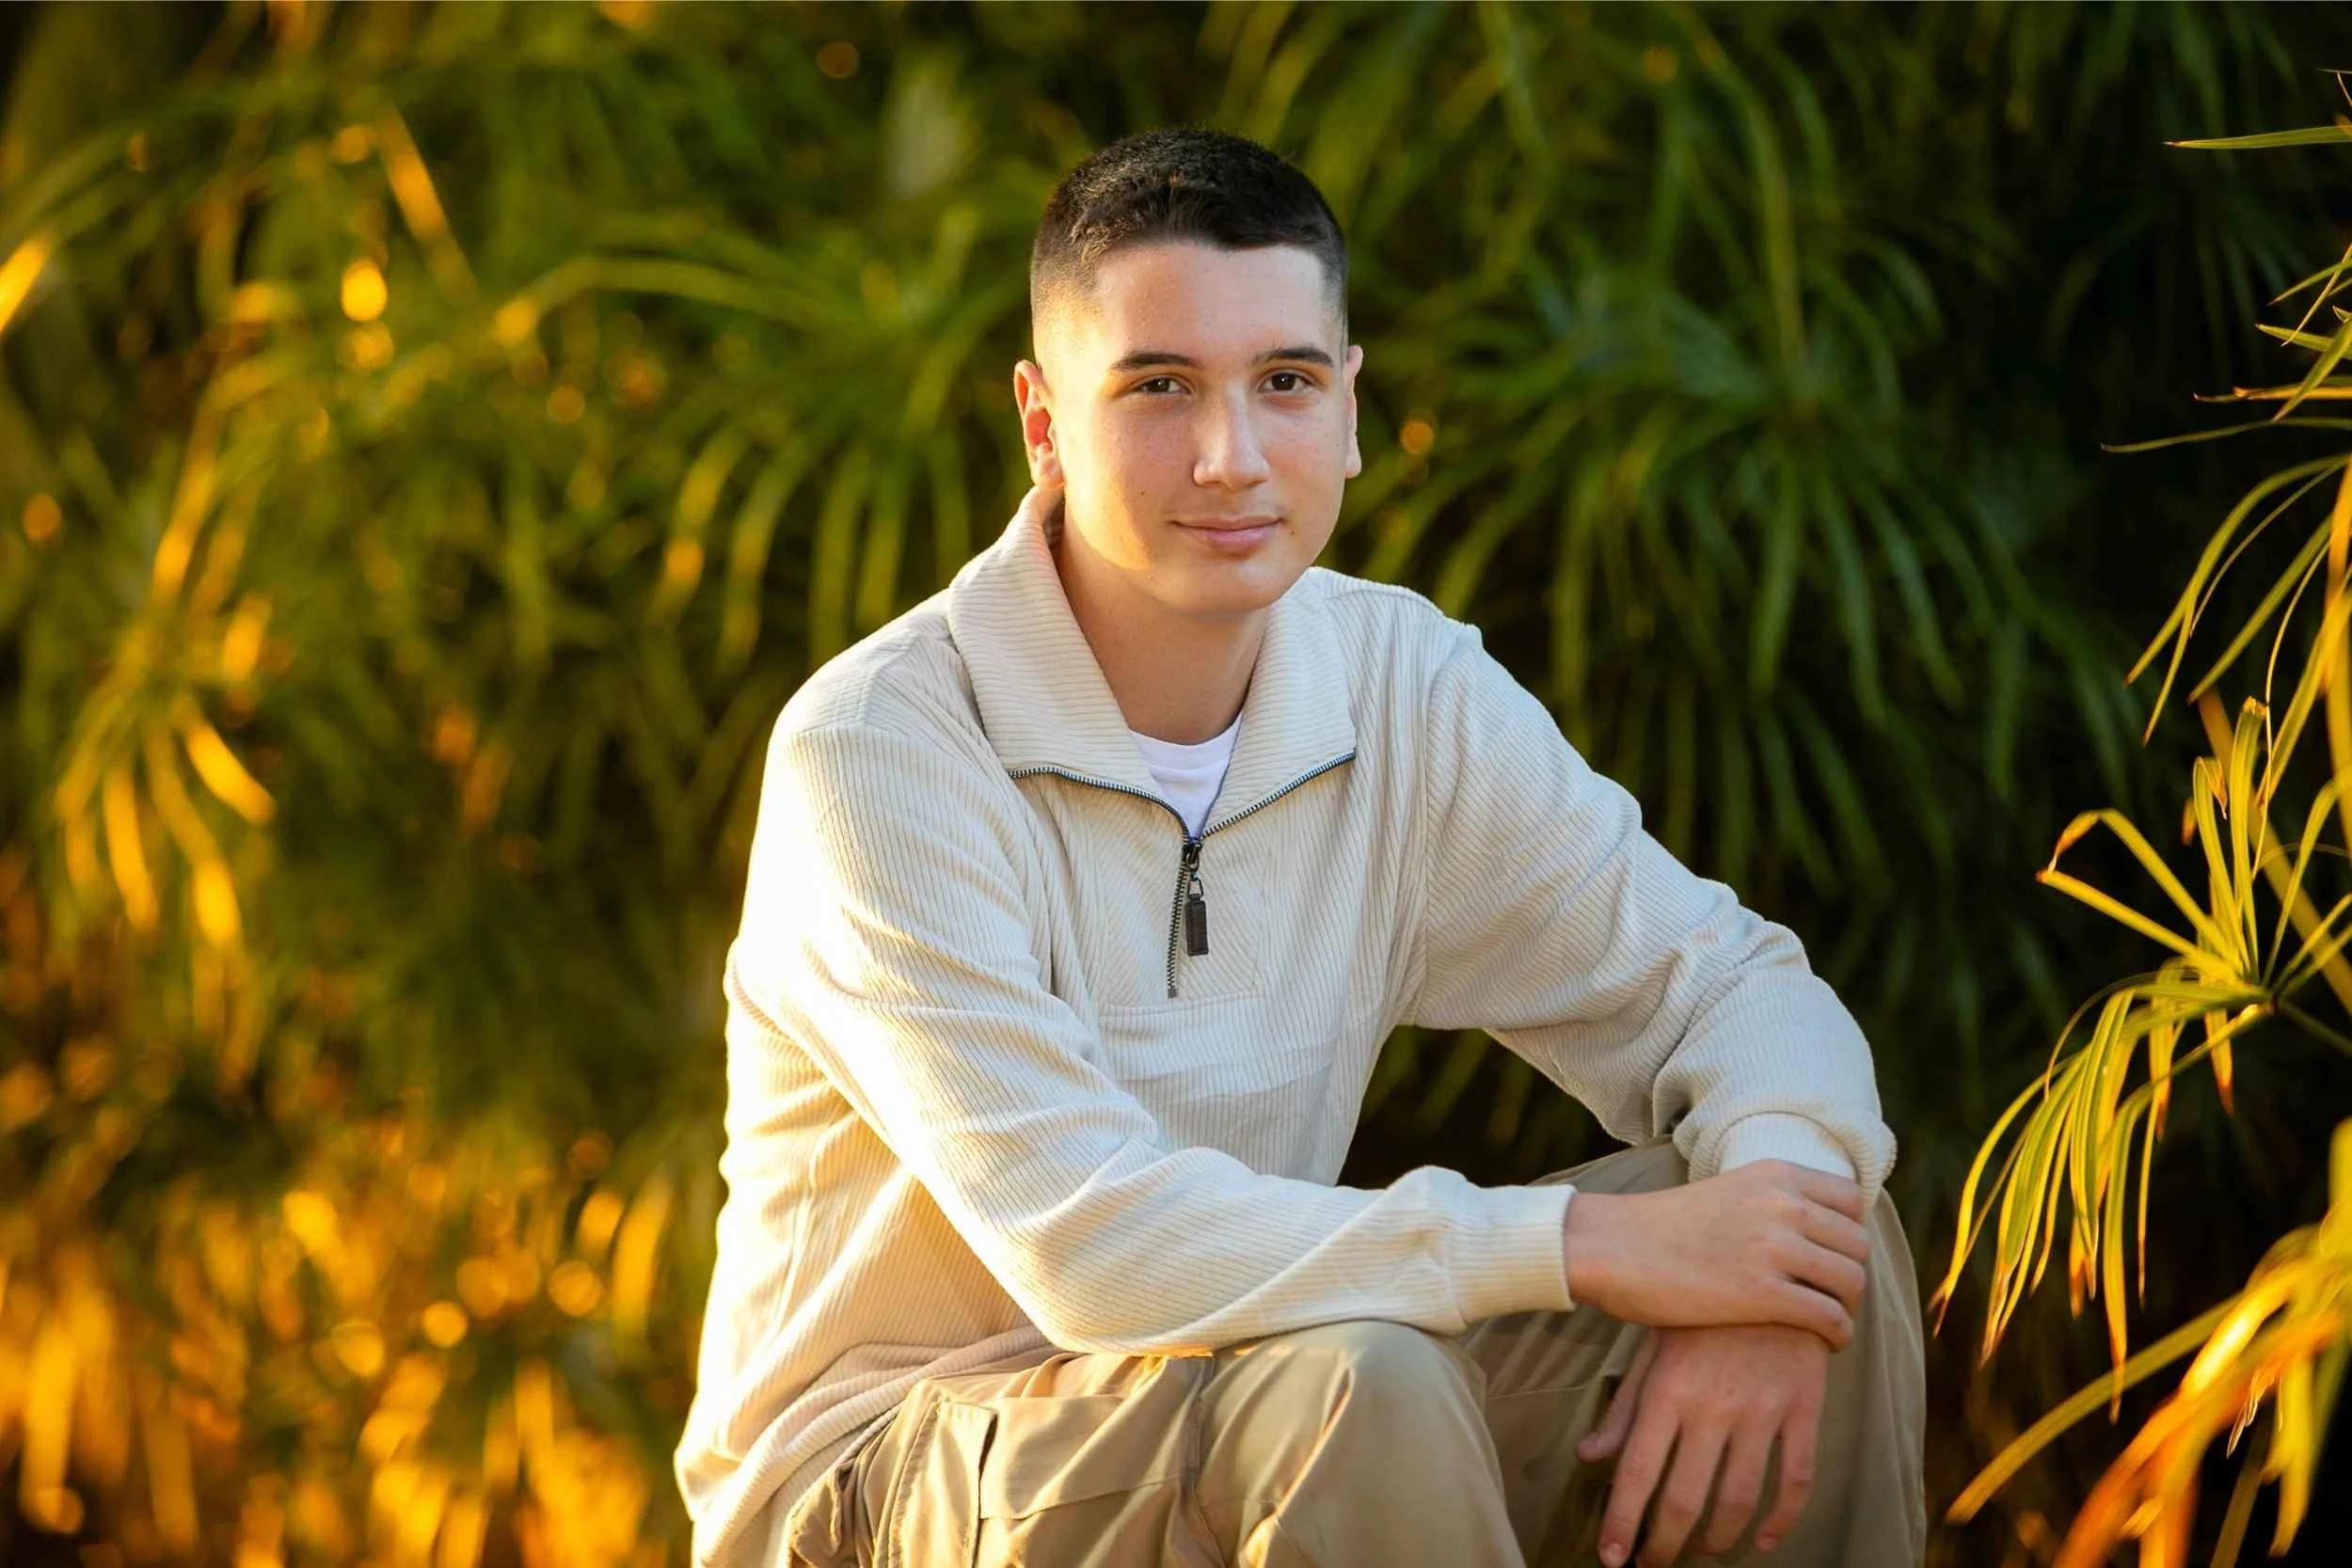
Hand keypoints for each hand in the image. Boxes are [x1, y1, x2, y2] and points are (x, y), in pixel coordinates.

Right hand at [1561, 1160, 1869, 1346]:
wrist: (1610, 1247)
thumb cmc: (1661, 1228)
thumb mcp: (1726, 1191)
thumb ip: (1770, 1201)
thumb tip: (1811, 1226)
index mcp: (1774, 1173)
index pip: (1852, 1201)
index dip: (1849, 1234)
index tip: (1834, 1258)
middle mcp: (1782, 1203)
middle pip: (1857, 1245)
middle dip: (1851, 1276)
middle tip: (1833, 1298)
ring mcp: (1774, 1247)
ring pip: (1852, 1282)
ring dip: (1848, 1308)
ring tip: (1831, 1322)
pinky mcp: (1763, 1294)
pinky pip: (1831, 1317)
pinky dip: (1838, 1334)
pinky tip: (1825, 1342)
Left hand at [1579, 1323, 1828, 1565]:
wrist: (1773, 1263)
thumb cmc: (1700, 1310)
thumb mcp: (1653, 1347)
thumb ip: (1625, 1407)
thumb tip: (1589, 1457)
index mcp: (1667, 1390)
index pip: (1638, 1473)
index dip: (1622, 1522)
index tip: (1613, 1558)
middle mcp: (1712, 1405)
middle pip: (1685, 1499)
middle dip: (1665, 1544)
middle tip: (1655, 1562)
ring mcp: (1762, 1409)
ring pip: (1740, 1499)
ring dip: (1718, 1538)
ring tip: (1702, 1550)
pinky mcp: (1804, 1408)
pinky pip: (1797, 1479)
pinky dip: (1782, 1520)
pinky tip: (1764, 1540)